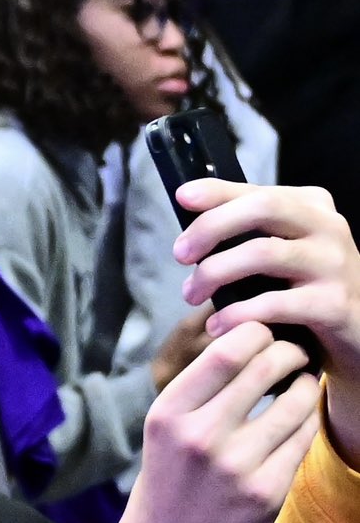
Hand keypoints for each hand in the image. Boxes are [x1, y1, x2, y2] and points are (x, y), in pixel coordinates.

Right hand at [110, 321, 319, 522]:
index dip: (257, 334)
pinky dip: (306, 422)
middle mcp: (199, 436)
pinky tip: (295, 424)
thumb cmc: (166, 489)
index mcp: (168, 414)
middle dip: (290, 352)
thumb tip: (253, 339)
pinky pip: (304, 437)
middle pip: (269, 362)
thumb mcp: (164, 432)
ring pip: (297, 399)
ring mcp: (235, 466)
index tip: (262, 341)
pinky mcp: (265, 493)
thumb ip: (201, 391)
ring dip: (306, 386)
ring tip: (299, 389)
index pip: (229, 347)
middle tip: (293, 358)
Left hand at [174, 174, 359, 458]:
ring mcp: (335, 264)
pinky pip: (276, 304)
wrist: (353, 333)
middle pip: (264, 209)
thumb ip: (242, 229)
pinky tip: (217, 326)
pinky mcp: (334, 304)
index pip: (258, 190)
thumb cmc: (303, 289)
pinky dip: (238, 313)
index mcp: (312, 207)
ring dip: (216, 273)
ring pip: (265, 253)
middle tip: (179, 254)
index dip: (216, 192)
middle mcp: (329, 227)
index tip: (182, 198)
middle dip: (212, 227)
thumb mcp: (277, 252)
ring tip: (191, 295)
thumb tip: (188, 203)